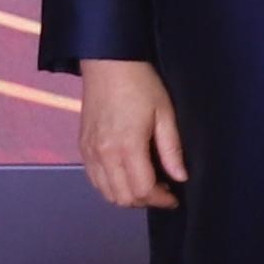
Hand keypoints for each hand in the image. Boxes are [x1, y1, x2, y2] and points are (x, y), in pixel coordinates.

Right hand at [78, 57, 185, 207]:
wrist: (108, 62)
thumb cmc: (138, 83)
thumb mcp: (164, 113)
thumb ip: (171, 149)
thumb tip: (180, 176)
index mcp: (126, 145)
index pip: (142, 190)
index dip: (161, 200)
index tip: (173, 197)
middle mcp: (104, 153)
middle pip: (123, 198)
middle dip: (145, 201)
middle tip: (162, 190)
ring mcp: (90, 152)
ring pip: (107, 193)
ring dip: (127, 196)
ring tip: (145, 183)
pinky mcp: (83, 147)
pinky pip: (94, 180)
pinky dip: (111, 186)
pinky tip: (126, 174)